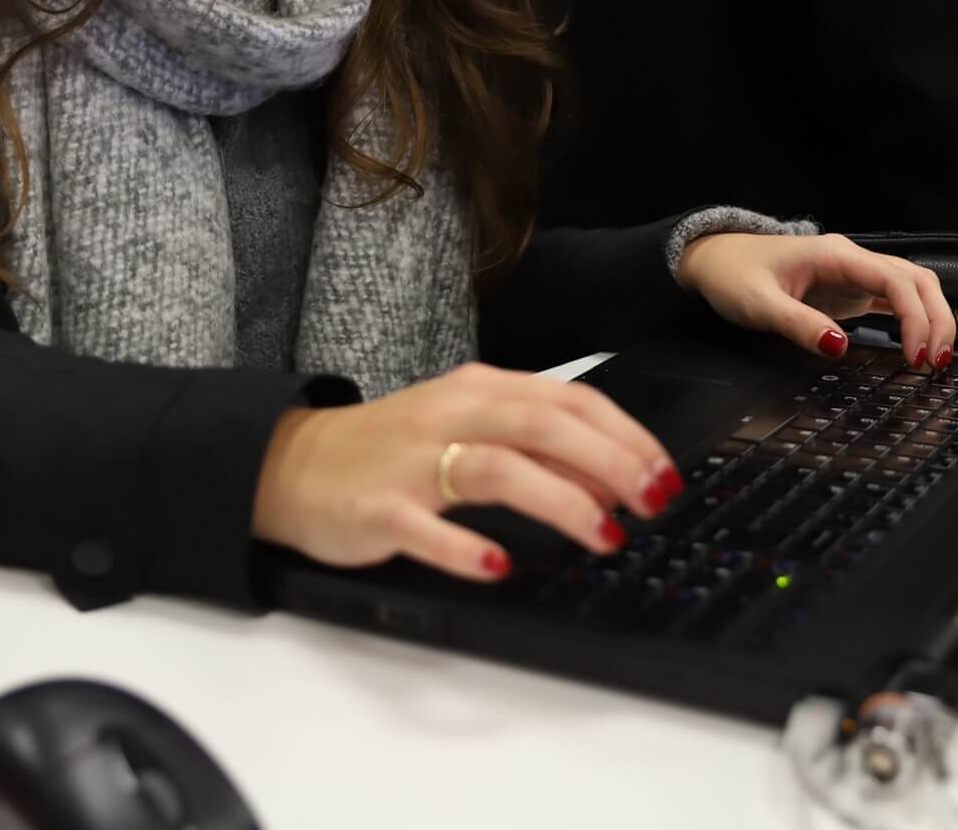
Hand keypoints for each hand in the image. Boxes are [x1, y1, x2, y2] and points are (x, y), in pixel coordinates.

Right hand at [251, 363, 676, 583]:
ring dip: (560, 500)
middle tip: (653, 503)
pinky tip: (498, 567)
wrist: (292, 464)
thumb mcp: (467, 427)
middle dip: (611, 463)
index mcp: (481, 389)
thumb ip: (534, 447)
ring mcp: (413, 461)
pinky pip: (424, 527)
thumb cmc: (393, 448)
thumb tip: (614, 479)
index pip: (570, 400)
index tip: (665, 474)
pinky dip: (464, 548)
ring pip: (498, 468)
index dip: (625, 436)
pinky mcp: (378, 507)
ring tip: (602, 536)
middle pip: (545, 426)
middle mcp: (452, 414)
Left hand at [676, 232, 956, 368]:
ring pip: (913, 288)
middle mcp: (852, 260)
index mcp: (836, 255)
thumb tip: (839, 346)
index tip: (916, 353)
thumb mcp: (758, 304)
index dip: (915, 316)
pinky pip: (895, 300)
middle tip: (935, 363)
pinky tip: (917, 347)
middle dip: (937, 319)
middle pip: (917, 280)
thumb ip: (798, 324)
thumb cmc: (734, 275)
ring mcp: (854, 274)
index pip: (896, 278)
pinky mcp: (851, 291)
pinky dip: (913, 321)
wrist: (716, 260)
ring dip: (932, 319)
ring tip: (934, 359)